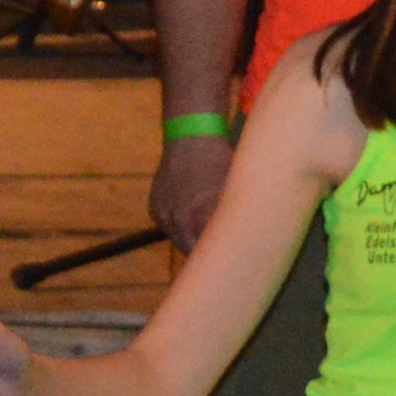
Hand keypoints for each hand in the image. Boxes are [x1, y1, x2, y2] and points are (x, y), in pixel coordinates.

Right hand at [149, 124, 235, 254]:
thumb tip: (241, 241)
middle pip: (190, 251)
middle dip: (204, 250)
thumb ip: (231, 221)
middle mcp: (176, 222)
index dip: (218, 259)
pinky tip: (190, 210)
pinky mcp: (154, 208)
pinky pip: (169, 225)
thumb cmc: (221, 163)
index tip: (228, 259)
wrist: (191, 137)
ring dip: (191, 236)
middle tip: (220, 247)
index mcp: (198, 221)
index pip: (206, 255)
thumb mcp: (232, 194)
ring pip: (179, 239)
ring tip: (205, 225)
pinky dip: (180, 224)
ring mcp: (162, 215)